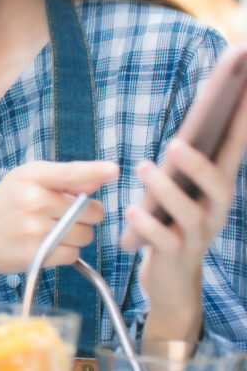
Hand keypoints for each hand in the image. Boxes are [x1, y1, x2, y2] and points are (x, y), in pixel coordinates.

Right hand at [0, 160, 118, 295]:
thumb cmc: (4, 209)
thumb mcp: (23, 182)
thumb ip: (60, 180)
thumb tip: (98, 181)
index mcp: (29, 175)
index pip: (69, 172)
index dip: (94, 171)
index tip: (114, 169)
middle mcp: (32, 199)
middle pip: (90, 210)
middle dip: (85, 215)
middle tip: (62, 216)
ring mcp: (34, 228)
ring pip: (85, 234)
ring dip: (76, 236)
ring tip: (50, 232)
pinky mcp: (37, 253)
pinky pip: (74, 254)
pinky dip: (66, 253)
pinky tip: (45, 246)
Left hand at [121, 87, 246, 339]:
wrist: (172, 278)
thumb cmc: (172, 222)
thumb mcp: (181, 190)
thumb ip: (184, 163)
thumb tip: (181, 127)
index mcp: (217, 188)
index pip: (233, 152)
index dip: (240, 125)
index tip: (243, 92)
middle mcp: (214, 211)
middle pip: (219, 186)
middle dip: (199, 165)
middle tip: (176, 144)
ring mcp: (197, 235)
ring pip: (190, 213)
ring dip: (167, 189)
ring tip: (143, 169)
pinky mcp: (176, 255)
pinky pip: (165, 240)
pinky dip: (149, 224)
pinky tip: (134, 210)